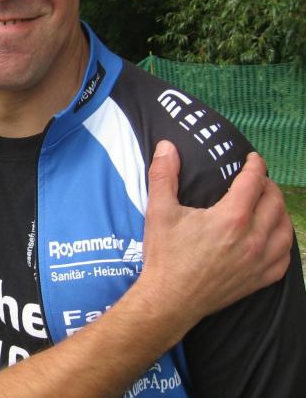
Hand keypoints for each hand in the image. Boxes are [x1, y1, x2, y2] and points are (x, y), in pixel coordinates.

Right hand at [139, 140, 291, 326]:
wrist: (170, 299)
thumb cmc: (165, 255)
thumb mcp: (159, 211)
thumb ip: (164, 175)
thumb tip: (166, 146)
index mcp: (232, 218)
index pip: (254, 181)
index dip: (255, 165)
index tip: (252, 158)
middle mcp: (253, 238)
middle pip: (274, 202)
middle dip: (268, 185)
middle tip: (256, 180)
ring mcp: (260, 261)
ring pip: (285, 229)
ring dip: (279, 211)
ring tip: (267, 204)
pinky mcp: (260, 280)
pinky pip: (285, 257)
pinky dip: (283, 242)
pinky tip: (272, 236)